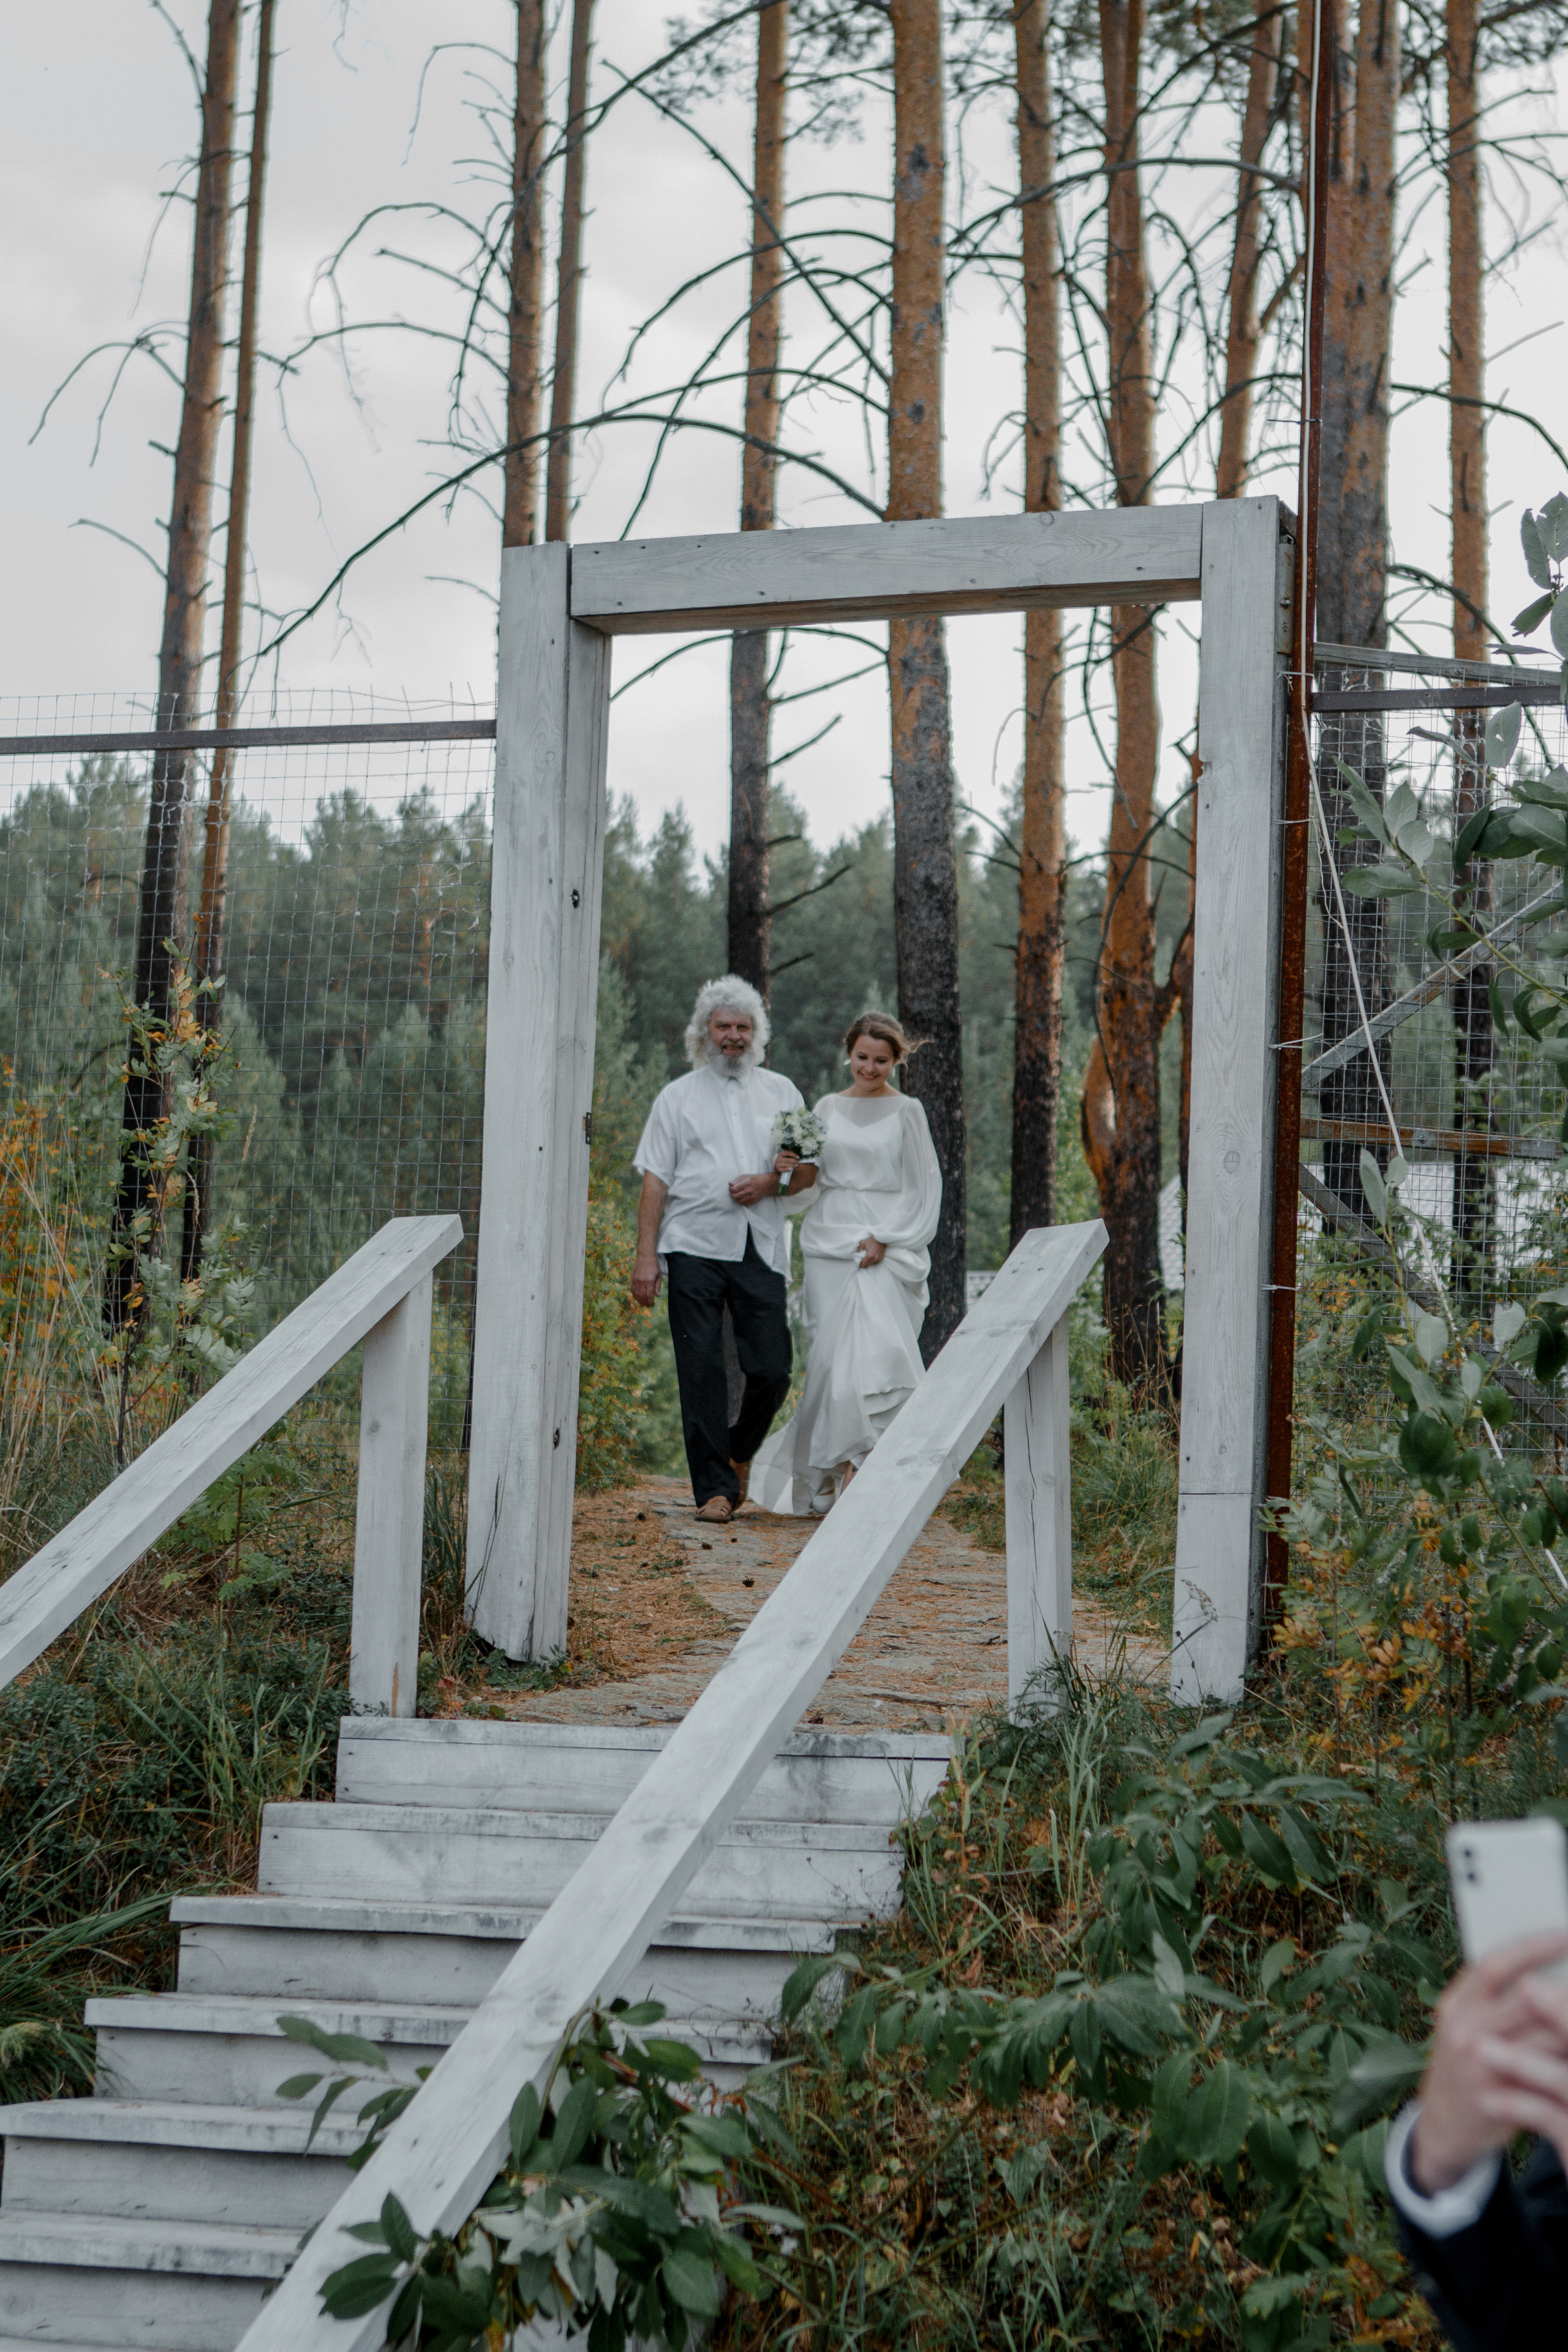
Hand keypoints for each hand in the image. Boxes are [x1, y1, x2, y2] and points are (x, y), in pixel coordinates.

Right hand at [630, 1254, 661, 1307]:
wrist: (645, 1256)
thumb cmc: (654, 1265)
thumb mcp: (658, 1274)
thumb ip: (657, 1285)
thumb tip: (657, 1295)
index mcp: (649, 1280)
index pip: (649, 1294)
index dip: (650, 1301)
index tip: (651, 1304)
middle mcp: (642, 1281)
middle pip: (642, 1295)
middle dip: (644, 1302)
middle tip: (646, 1305)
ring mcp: (636, 1280)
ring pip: (636, 1293)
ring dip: (639, 1300)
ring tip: (641, 1303)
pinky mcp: (633, 1278)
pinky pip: (632, 1289)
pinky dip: (634, 1294)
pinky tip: (636, 1297)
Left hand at [729, 1172, 776, 1206]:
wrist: (766, 1184)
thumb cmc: (754, 1179)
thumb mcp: (745, 1176)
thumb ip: (737, 1180)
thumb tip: (730, 1184)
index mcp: (746, 1183)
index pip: (733, 1189)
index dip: (730, 1189)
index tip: (731, 1188)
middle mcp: (749, 1190)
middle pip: (735, 1196)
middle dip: (732, 1194)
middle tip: (733, 1192)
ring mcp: (751, 1196)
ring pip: (738, 1201)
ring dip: (736, 1198)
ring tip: (738, 1194)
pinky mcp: (753, 1201)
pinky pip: (743, 1203)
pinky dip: (741, 1201)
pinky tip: (742, 1197)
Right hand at [772, 1149, 799, 1173]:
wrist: (774, 1166)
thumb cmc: (781, 1160)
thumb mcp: (783, 1156)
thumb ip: (789, 1156)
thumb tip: (797, 1157)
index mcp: (780, 1154)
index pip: (787, 1153)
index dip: (793, 1155)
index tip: (798, 1157)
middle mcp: (778, 1159)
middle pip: (788, 1160)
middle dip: (794, 1161)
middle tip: (798, 1162)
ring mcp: (778, 1164)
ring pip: (787, 1165)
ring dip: (793, 1165)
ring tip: (796, 1165)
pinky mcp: (778, 1169)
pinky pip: (784, 1169)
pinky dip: (788, 1169)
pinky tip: (791, 1168)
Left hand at [857, 1235, 885, 1266]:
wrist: (880, 1238)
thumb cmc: (871, 1240)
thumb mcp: (862, 1243)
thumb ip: (859, 1250)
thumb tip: (858, 1255)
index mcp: (869, 1256)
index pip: (863, 1265)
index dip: (860, 1263)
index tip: (859, 1261)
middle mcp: (875, 1259)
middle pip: (867, 1265)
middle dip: (864, 1263)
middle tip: (862, 1258)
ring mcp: (879, 1259)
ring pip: (871, 1263)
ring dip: (869, 1261)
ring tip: (867, 1256)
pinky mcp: (881, 1258)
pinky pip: (875, 1261)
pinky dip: (873, 1259)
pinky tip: (872, 1255)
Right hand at [1409, 1935, 1567, 2190]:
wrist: (1444, 2126)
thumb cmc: (1462, 2063)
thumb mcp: (1462, 2022)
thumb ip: (1491, 1998)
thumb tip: (1540, 1970)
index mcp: (1455, 2005)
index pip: (1491, 1965)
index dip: (1528, 1947)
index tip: (1560, 1935)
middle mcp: (1465, 2031)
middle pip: (1524, 1997)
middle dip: (1563, 1982)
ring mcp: (1484, 2065)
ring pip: (1545, 2035)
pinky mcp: (1503, 2098)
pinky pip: (1548, 2071)